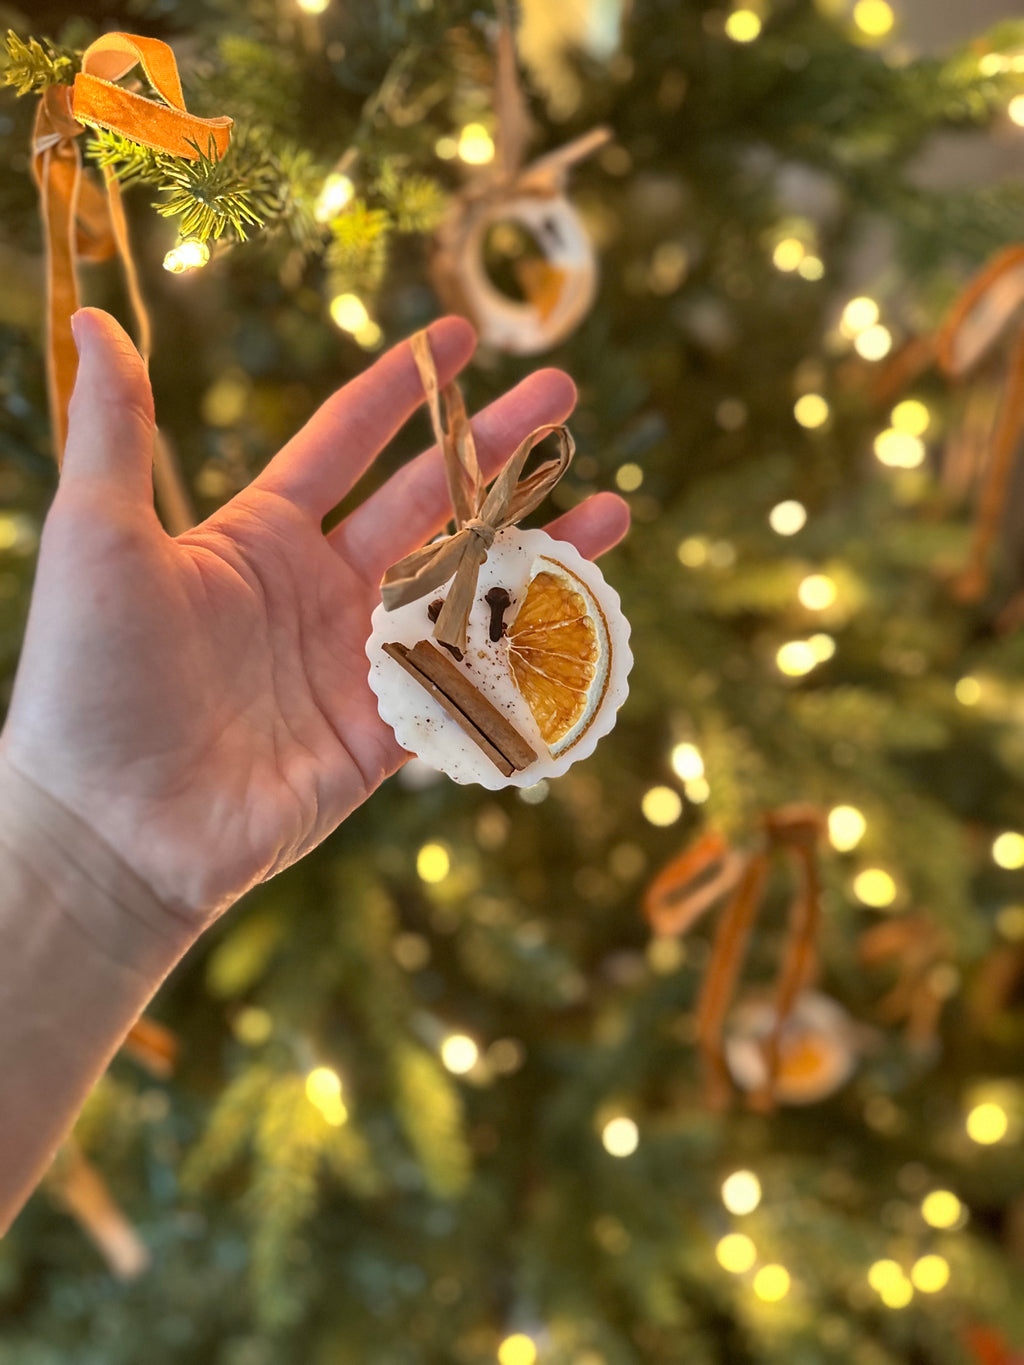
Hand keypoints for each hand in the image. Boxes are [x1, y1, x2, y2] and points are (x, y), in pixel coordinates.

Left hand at [1, 310, 628, 920]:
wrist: (109, 830)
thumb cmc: (90, 679)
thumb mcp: (97, 539)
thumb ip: (116, 431)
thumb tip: (99, 318)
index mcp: (260, 537)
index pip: (348, 442)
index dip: (404, 388)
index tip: (459, 337)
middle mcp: (321, 591)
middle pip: (431, 504)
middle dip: (499, 449)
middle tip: (564, 397)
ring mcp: (357, 664)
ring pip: (467, 591)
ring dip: (540, 549)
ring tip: (613, 508)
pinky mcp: (384, 736)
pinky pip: (467, 686)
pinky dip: (524, 656)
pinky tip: (583, 621)